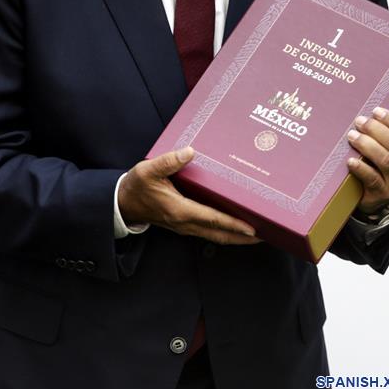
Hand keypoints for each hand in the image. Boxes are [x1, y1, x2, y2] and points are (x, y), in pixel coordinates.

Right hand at [119, 147, 260, 244]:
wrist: (122, 203)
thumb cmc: (136, 186)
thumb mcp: (149, 170)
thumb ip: (169, 162)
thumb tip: (190, 152)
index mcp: (179, 210)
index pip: (212, 219)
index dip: (233, 224)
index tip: (252, 228)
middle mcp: (185, 223)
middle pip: (219, 234)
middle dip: (242, 237)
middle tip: (266, 234)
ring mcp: (184, 226)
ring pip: (215, 236)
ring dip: (235, 237)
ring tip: (257, 233)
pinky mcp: (183, 224)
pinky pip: (208, 231)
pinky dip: (224, 231)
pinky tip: (234, 225)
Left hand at [347, 107, 388, 213]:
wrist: (378, 195)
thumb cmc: (381, 164)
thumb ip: (385, 134)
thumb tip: (367, 113)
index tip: (376, 111)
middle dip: (376, 130)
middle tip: (360, 121)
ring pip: (385, 160)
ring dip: (367, 145)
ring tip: (352, 136)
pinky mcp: (382, 193)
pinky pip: (372, 179)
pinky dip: (361, 168)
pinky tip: (351, 161)